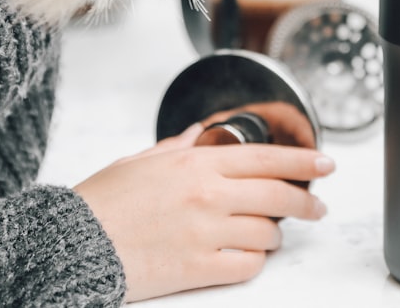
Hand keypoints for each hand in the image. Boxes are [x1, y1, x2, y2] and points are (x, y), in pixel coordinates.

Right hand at [73, 125, 335, 301]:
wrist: (72, 244)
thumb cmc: (104, 201)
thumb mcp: (142, 160)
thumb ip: (180, 145)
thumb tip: (202, 131)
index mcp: (196, 162)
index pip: (267, 157)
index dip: (304, 161)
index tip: (327, 164)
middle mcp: (208, 195)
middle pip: (278, 195)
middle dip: (306, 201)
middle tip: (318, 206)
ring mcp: (206, 233)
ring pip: (268, 233)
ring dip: (274, 235)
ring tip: (269, 234)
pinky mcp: (198, 269)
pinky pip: (247, 266)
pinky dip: (253, 262)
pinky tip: (247, 256)